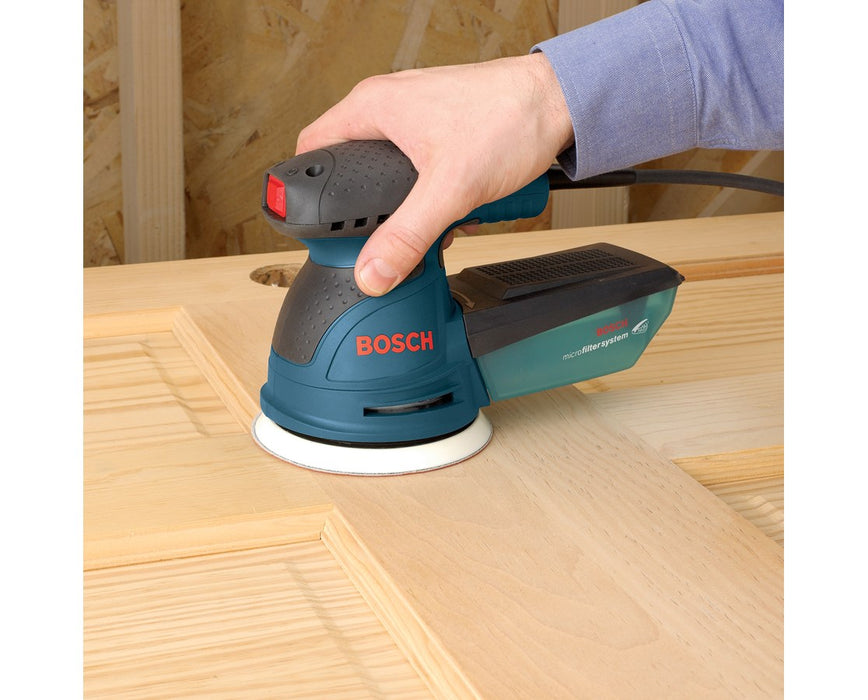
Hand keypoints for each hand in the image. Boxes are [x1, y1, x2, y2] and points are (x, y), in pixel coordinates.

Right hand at [295, 53, 572, 295]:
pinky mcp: (439, 126)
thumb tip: (372, 272)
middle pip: (349, 164)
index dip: (310, 190)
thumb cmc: (510, 119)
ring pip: (387, 169)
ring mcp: (414, 114)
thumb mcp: (450, 189)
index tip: (320, 226)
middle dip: (366, 207)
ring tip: (425, 224)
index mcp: (372, 106)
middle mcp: (387, 104)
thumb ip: (407, 235)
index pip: (312, 148)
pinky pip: (416, 166)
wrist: (560, 102)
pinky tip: (449, 210)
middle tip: (381, 234)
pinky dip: (427, 193)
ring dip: (404, 204)